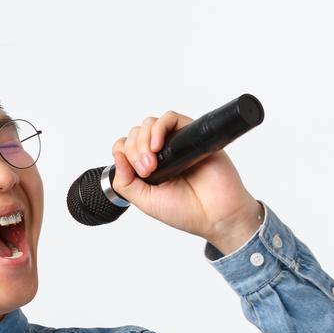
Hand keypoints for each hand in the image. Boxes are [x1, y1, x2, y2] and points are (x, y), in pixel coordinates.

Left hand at [111, 110, 261, 252]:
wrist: (216, 214)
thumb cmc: (186, 211)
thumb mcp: (145, 201)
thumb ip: (125, 182)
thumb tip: (116, 153)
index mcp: (147, 168)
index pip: (125, 147)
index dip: (124, 154)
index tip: (137, 173)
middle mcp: (160, 153)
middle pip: (135, 134)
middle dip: (134, 150)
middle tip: (147, 171)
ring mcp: (175, 143)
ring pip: (149, 124)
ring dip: (143, 140)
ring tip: (152, 163)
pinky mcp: (190, 135)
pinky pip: (170, 118)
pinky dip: (158, 128)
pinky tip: (157, 146)